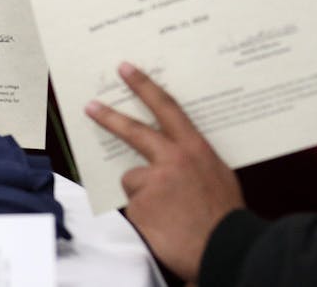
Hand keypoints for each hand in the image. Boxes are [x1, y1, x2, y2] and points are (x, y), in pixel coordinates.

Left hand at [86, 62, 242, 280]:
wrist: (226, 248)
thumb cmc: (225, 213)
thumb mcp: (218, 174)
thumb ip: (193, 158)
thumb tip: (176, 152)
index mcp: (194, 148)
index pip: (166, 108)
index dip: (144, 86)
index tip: (125, 69)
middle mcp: (171, 160)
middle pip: (133, 131)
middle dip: (110, 117)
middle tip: (90, 106)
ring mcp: (153, 182)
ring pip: (134, 180)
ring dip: (145, 193)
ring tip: (169, 212)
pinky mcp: (139, 206)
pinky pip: (134, 207)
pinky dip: (145, 216)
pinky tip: (164, 225)